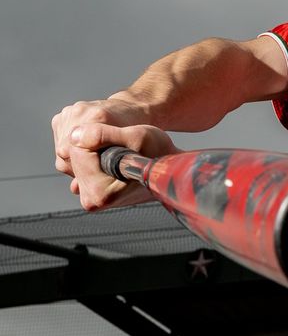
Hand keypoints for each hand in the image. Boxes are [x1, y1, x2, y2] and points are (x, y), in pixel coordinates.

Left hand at [52, 100, 176, 209]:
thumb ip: (104, 134)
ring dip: (91, 147)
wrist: (167, 169)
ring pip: (75, 159)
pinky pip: (79, 164)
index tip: (117, 138)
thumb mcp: (137, 136)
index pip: (77, 150)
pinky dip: (91, 154)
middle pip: (73, 157)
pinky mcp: (89, 193)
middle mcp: (92, 200)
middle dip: (92, 144)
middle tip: (120, 146)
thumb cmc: (159, 153)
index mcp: (100, 193)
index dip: (96, 136)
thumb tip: (74, 136)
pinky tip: (111, 157)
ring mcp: (90, 198)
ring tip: (118, 152)